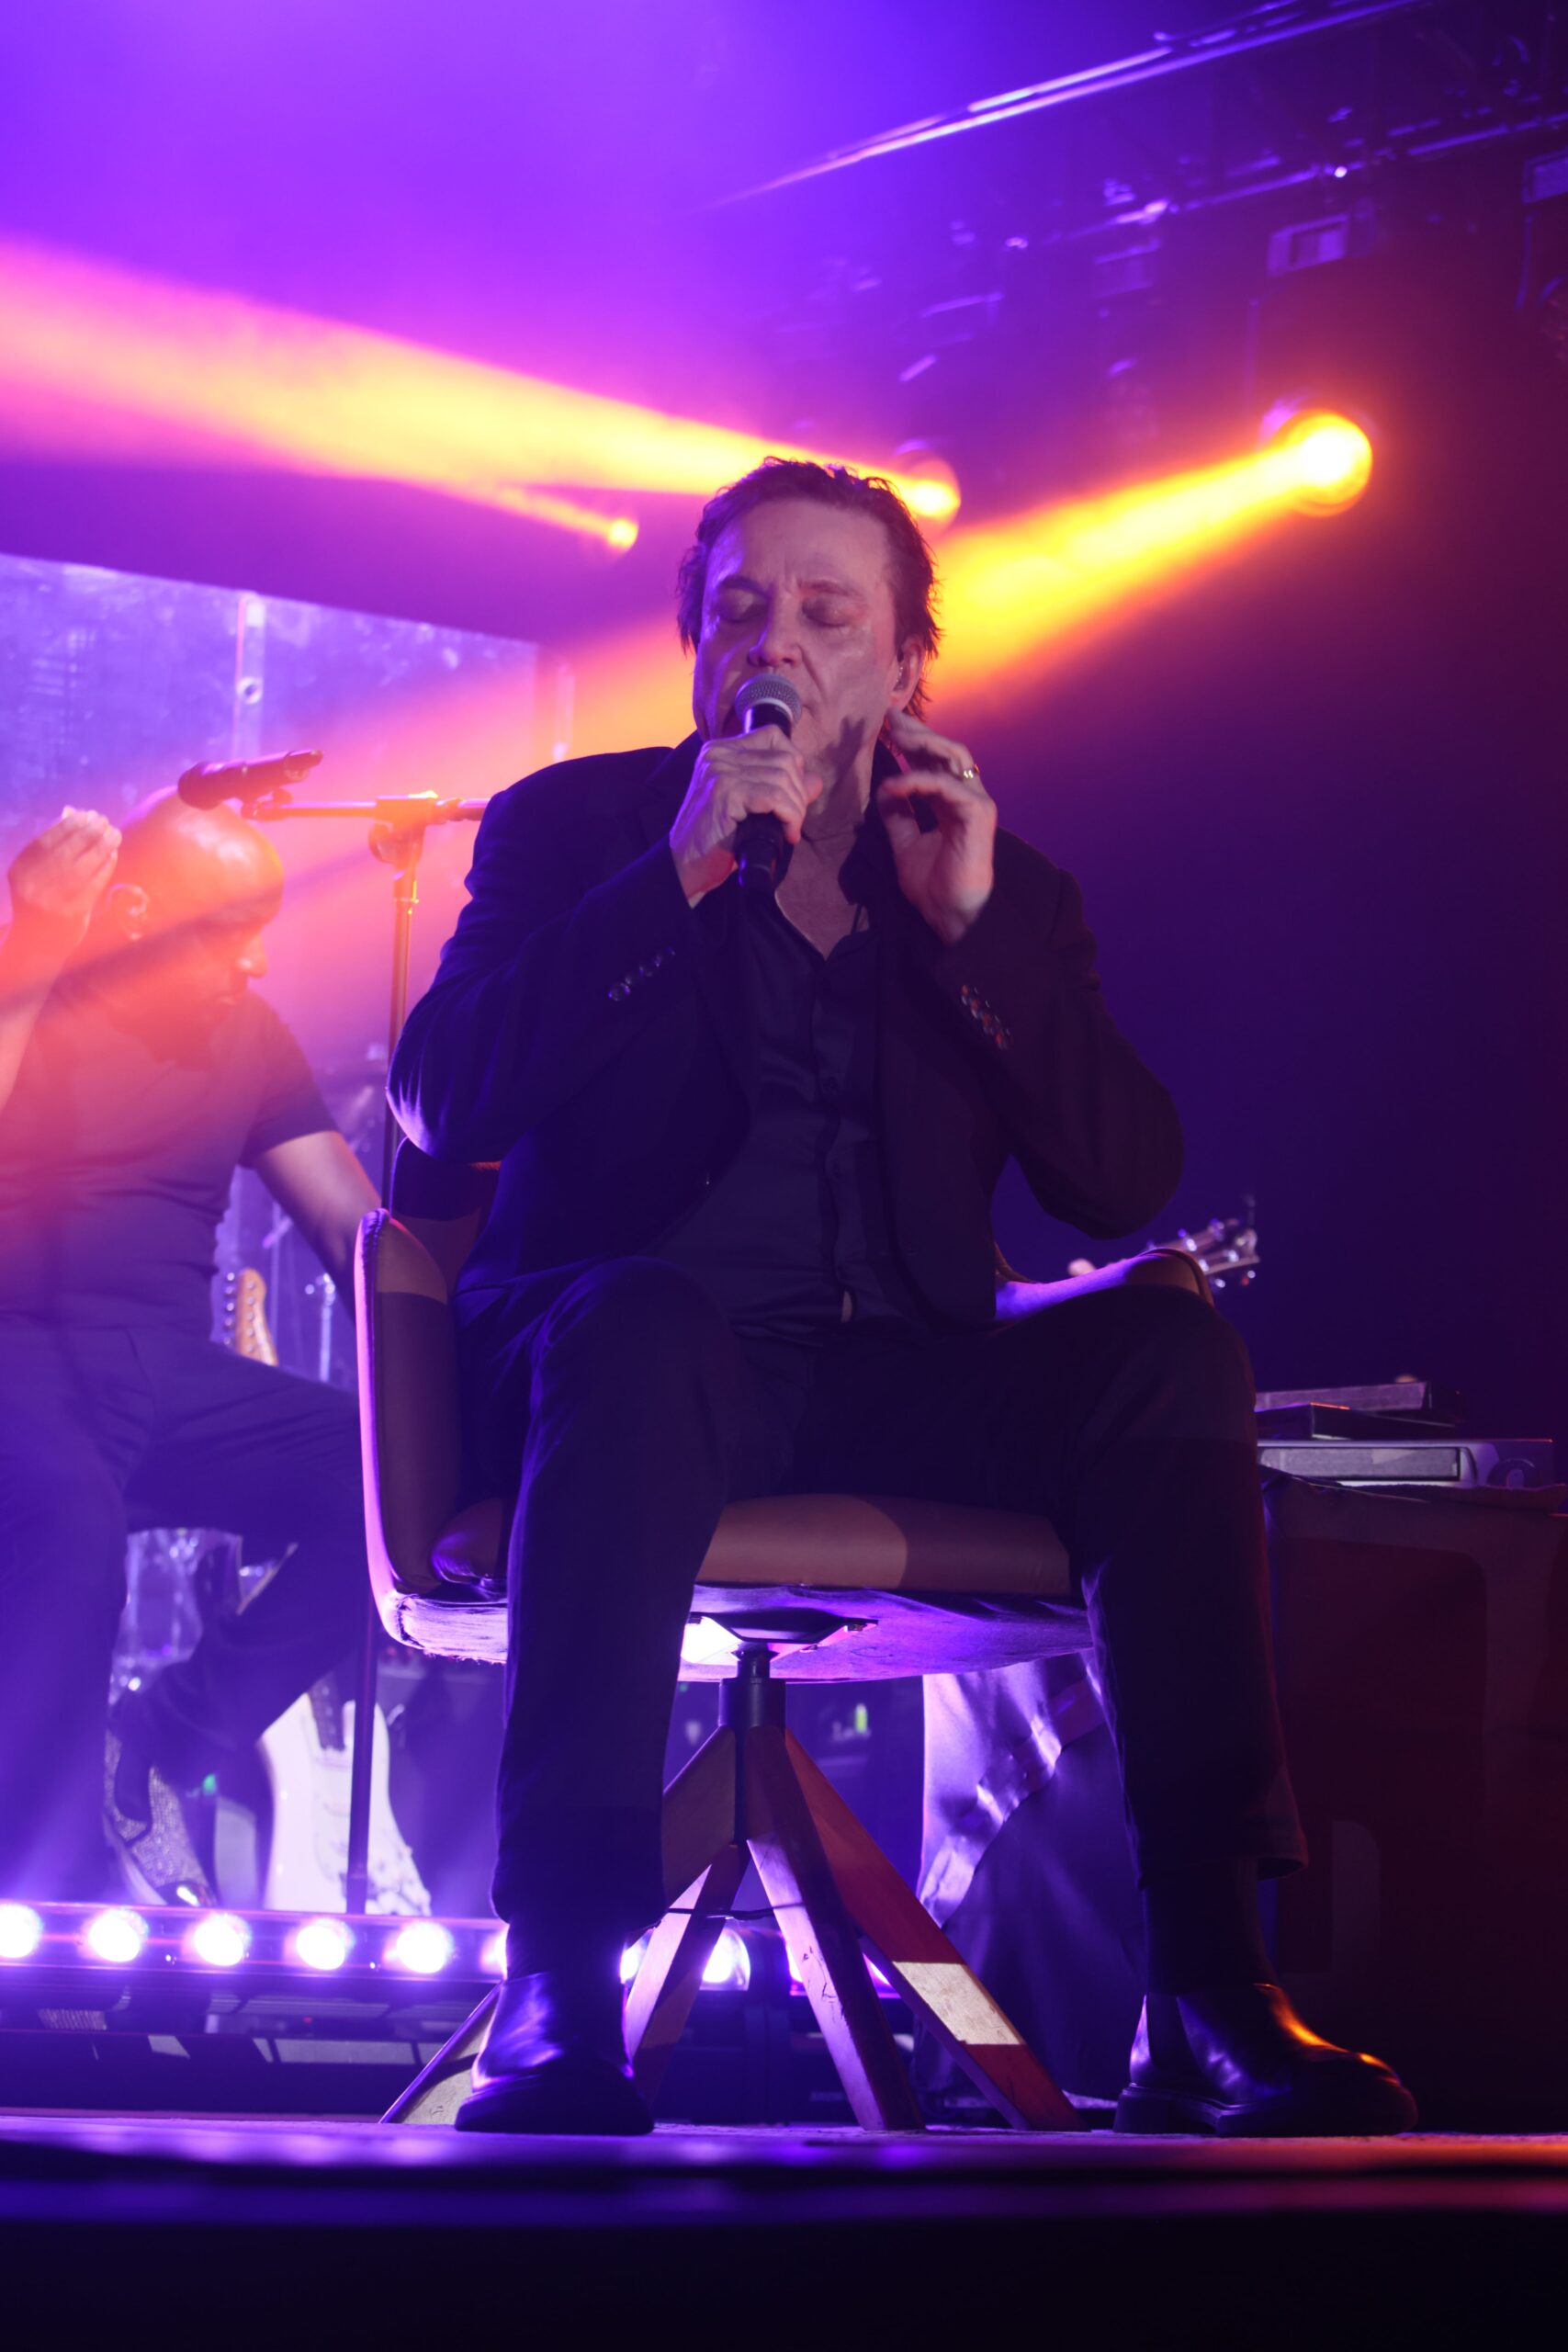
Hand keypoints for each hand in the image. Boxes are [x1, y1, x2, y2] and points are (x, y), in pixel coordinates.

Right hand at [5, 807, 120, 970]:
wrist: (37, 943)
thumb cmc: (42, 898)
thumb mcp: (38, 872)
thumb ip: (54, 846)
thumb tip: (75, 812)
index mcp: (21, 870)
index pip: (47, 840)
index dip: (69, 825)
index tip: (86, 814)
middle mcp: (33, 885)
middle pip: (66, 851)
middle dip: (89, 833)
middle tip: (105, 821)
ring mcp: (51, 901)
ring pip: (82, 866)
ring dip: (102, 847)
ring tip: (114, 834)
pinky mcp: (71, 914)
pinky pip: (93, 885)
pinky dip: (105, 868)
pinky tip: (113, 856)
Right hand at [670, 728, 822, 902]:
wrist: (686, 865)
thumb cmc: (718, 839)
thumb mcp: (752, 808)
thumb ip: (782, 789)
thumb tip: (816, 781)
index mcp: (721, 751)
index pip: (773, 736)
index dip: (794, 763)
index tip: (793, 794)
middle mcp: (718, 755)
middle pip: (784, 759)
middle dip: (799, 793)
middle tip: (794, 820)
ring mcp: (720, 772)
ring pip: (783, 779)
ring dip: (796, 809)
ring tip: (790, 829)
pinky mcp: (724, 793)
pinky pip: (775, 797)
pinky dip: (789, 816)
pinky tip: (787, 834)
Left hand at [876, 709, 995, 945]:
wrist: (950, 914)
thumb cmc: (933, 886)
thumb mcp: (905, 843)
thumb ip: (897, 816)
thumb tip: (884, 789)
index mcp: (951, 802)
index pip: (934, 762)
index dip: (912, 742)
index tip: (887, 726)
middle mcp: (966, 797)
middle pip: (946, 751)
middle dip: (917, 731)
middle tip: (890, 717)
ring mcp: (976, 803)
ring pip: (954, 757)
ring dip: (923, 743)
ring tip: (894, 736)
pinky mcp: (978, 813)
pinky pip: (945, 786)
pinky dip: (918, 781)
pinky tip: (894, 784)